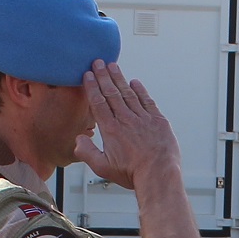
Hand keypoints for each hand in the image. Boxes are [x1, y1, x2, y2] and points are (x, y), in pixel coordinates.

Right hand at [74, 60, 180, 189]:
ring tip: (113, 66)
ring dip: (119, 78)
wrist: (159, 175)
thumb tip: (79, 139)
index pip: (98, 102)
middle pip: (112, 93)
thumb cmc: (132, 173)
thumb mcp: (102, 167)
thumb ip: (87, 152)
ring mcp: (143, 118)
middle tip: (98, 62)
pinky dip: (140, 90)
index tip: (88, 75)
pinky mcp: (158, 121)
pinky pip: (147, 101)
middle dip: (103, 76)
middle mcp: (126, 120)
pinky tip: (135, 82)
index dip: (92, 87)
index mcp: (111, 129)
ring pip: (128, 93)